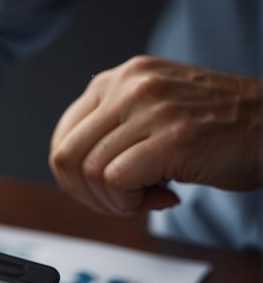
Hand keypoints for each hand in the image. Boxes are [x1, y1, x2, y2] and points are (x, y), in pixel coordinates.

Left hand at [49, 56, 261, 215]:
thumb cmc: (219, 127)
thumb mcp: (154, 109)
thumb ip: (114, 126)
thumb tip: (72, 168)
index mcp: (121, 78)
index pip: (63, 136)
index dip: (72, 177)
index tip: (97, 191)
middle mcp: (132, 86)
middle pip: (67, 156)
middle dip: (86, 194)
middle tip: (119, 204)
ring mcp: (152, 109)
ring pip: (91, 172)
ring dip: (113, 201)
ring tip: (146, 199)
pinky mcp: (173, 137)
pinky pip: (117, 181)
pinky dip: (130, 203)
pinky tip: (161, 198)